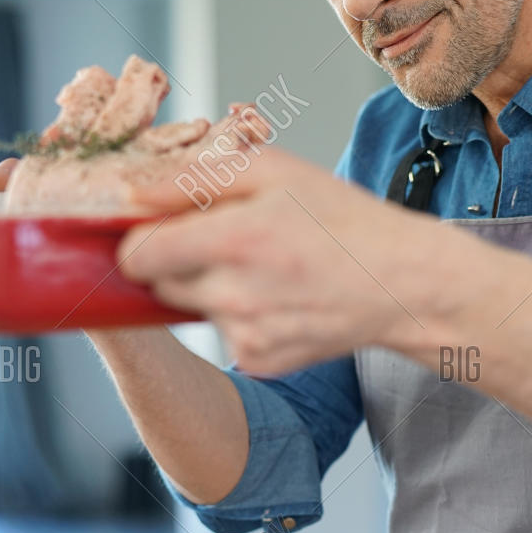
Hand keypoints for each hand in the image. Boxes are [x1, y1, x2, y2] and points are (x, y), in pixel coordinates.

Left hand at [117, 145, 436, 374]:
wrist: (401, 283)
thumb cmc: (342, 220)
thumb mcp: (275, 171)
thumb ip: (194, 178)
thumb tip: (130, 192)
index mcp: (236, 239)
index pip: (137, 254)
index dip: (140, 238)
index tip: (159, 227)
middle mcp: (235, 295)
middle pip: (158, 283)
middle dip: (178, 259)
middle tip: (229, 241)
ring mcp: (246, 336)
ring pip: (192, 308)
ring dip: (212, 287)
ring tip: (266, 268)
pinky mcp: (258, 362)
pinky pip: (222, 334)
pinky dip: (241, 315)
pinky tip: (280, 298)